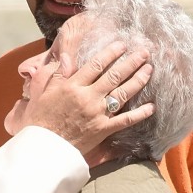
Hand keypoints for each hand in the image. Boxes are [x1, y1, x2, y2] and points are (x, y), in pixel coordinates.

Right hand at [22, 41, 154, 154]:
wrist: (44, 148)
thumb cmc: (41, 119)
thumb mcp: (44, 92)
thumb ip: (58, 73)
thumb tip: (68, 57)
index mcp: (72, 86)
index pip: (96, 64)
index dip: (111, 53)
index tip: (122, 45)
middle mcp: (88, 97)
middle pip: (114, 76)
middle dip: (131, 62)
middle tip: (144, 52)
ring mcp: (98, 114)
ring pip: (122, 93)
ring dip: (138, 80)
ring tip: (149, 69)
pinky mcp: (103, 130)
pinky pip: (125, 120)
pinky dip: (140, 113)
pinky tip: (152, 106)